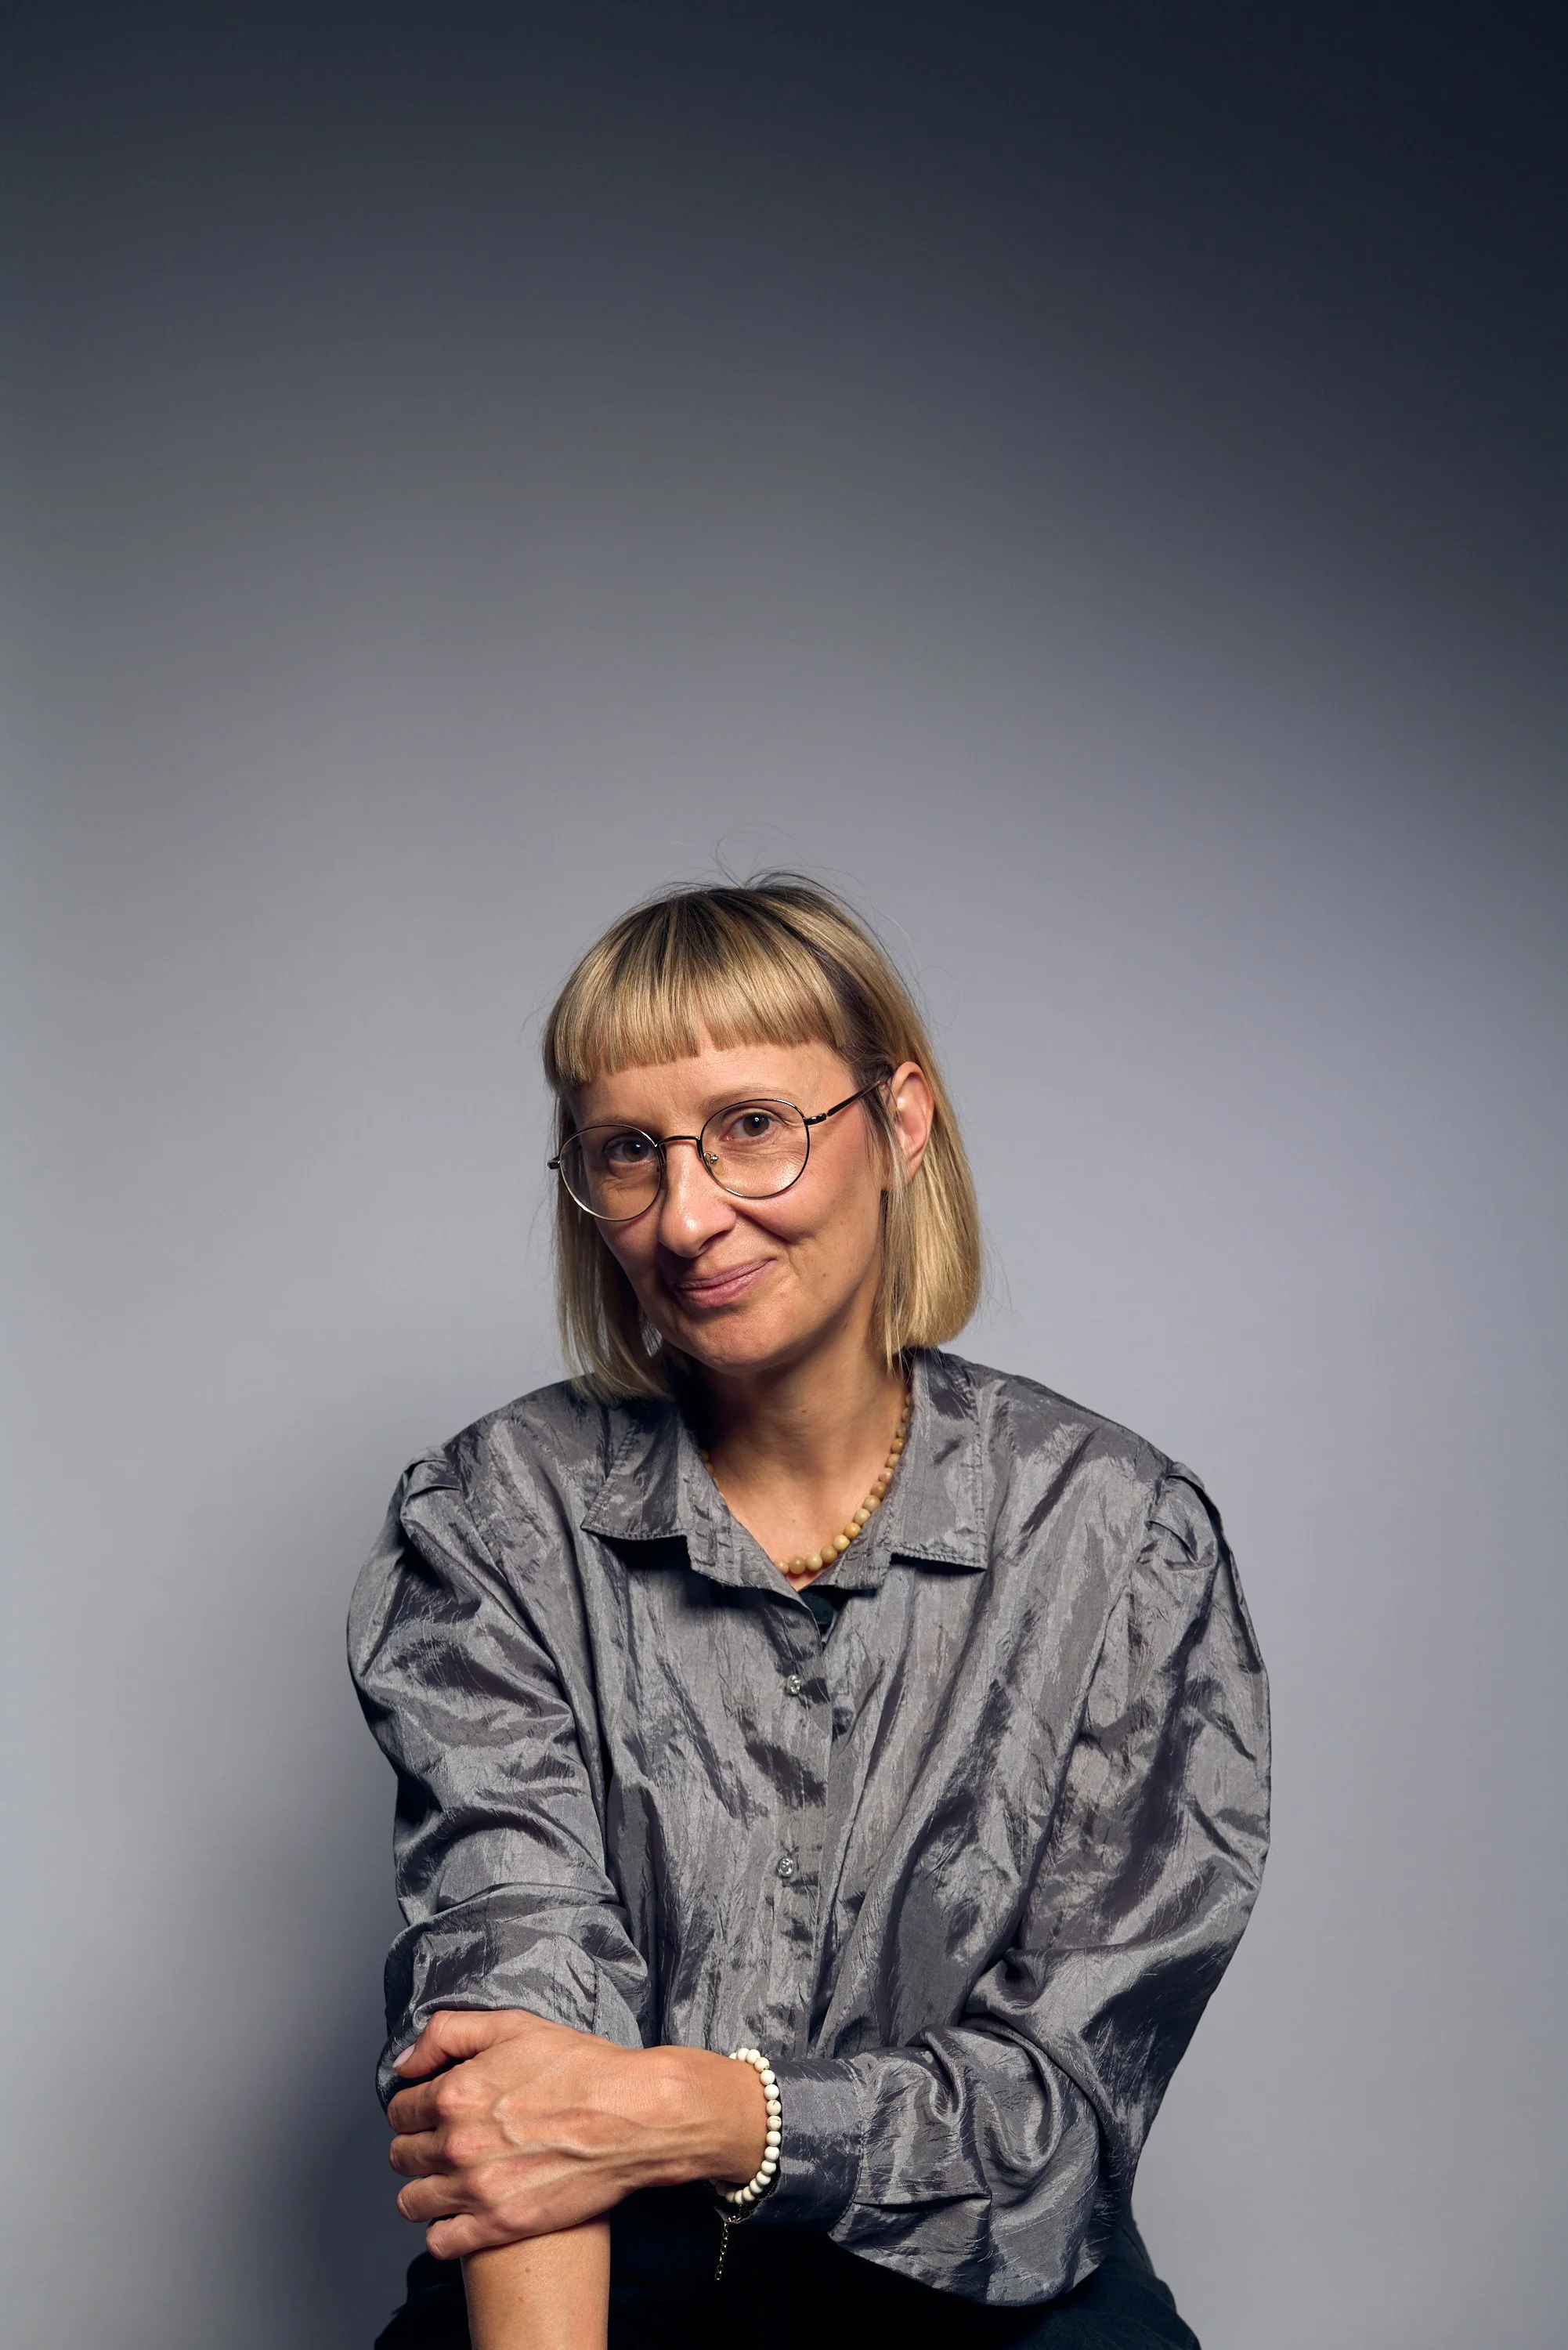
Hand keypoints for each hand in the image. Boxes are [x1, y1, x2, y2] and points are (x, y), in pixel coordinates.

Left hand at [386, 2010, 764, 2258]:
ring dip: (424, 2189)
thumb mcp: (514, 2026)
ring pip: (411, 2202)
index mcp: (456, 2094)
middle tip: (443, 2140)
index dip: (413, 2106)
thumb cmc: (581, 2068)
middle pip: (401, 2156)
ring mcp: (477, 2190)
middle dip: (416, 2145)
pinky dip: (444, 2230)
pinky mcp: (500, 2226)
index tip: (430, 2109)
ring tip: (448, 2178)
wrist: (633, 2116)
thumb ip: (448, 2034)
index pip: (399, 2110)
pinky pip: (440, 2243)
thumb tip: (405, 2062)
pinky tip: (462, 2213)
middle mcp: (457, 2145)